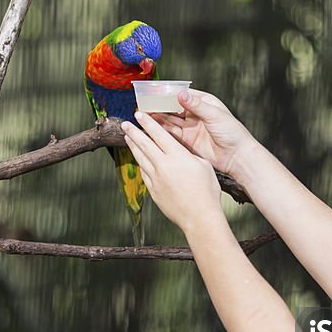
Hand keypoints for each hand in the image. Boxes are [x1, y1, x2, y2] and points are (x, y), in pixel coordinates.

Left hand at [122, 112, 222, 232]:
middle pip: (144, 144)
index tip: (139, 115)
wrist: (199, 216)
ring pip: (141, 158)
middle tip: (125, 123)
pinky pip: (144, 173)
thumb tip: (178, 153)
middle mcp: (163, 165)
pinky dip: (140, 163)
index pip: (158, 134)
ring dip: (133, 146)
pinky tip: (139, 159)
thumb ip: (188, 155)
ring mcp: (156, 179)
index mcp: (177, 156)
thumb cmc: (207, 191)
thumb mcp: (203, 165)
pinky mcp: (153, 191)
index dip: (148, 123)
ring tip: (127, 138)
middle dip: (133, 132)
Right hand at [147, 89, 255, 176]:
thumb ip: (196, 105)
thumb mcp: (215, 115)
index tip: (153, 91)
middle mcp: (195, 114)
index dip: (167, 93)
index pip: (181, 94)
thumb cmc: (233, 133)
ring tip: (142, 114)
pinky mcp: (187, 141)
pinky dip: (160, 131)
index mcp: (204, 102)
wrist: (237, 157)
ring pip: (169, 120)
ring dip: (156, 118)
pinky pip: (171, 134)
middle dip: (158, 105)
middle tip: (143, 103)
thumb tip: (180, 94)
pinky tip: (150, 128)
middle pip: (172, 107)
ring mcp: (190, 128)